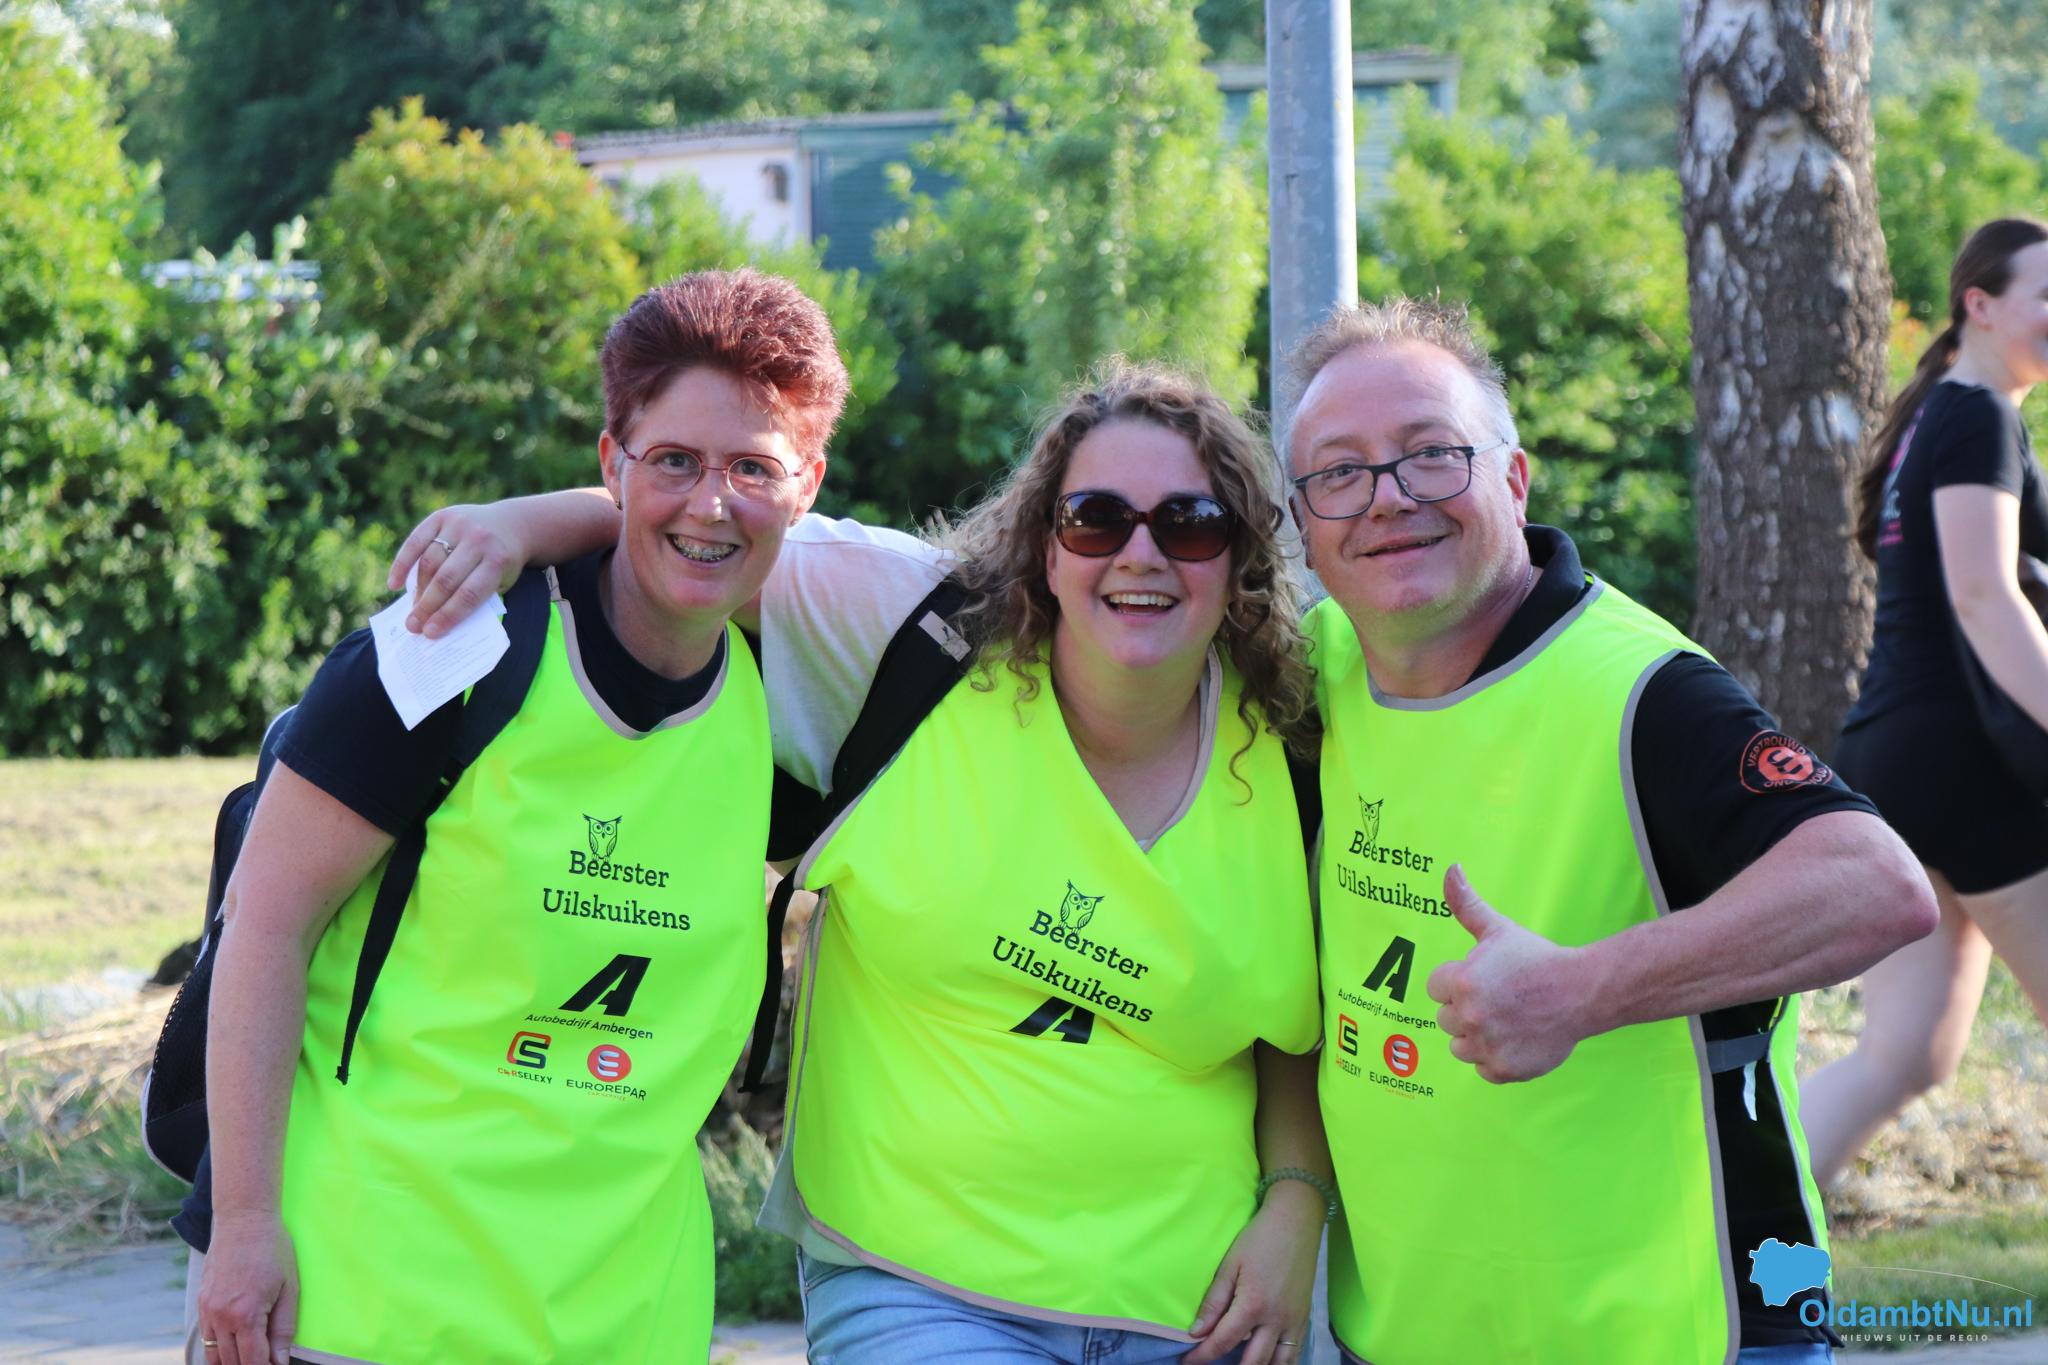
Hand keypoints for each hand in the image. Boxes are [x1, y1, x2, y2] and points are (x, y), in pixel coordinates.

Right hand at [196, 1212, 298, 1364]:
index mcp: (246, 1315)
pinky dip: (218, 1348)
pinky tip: (235, 1344)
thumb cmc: (272, 1250)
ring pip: (214, 1355)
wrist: (243, 1220)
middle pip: (231, 1362)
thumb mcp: (289, 1288)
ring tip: (252, 1355)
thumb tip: (280, 1361)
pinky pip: (206, 1337)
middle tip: (267, 1360)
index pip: (252, 1361)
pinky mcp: (201, 1303)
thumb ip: (284, 1328)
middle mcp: (221, 1317)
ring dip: (232, 1361)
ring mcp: (207, 1310)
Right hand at [387, 503, 527, 637]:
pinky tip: (395, 584)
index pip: (470, 593)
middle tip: (414, 626)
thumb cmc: (500, 563)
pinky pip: (415, 541)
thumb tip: (437, 621)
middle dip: (427, 607)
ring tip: (412, 611)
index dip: (448, 615)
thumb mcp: (500, 581)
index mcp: (498, 561)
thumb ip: (474, 596)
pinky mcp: (442, 515)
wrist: (512, 524)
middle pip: (446, 579)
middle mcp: (478, 541)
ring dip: (418, 590)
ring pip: (429, 562)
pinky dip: (402, 564)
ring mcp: (459, 525)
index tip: (431, 633)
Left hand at [1182, 1180, 1319, 1363]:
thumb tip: (1196, 1331)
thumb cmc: (1259, 1239)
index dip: (1202, 1356)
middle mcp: (1276, 1319)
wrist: (1296, 1222)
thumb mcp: (1230, 1265)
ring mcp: (1294, 1321)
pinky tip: (1267, 1361)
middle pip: (1252, 1362)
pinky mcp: (1305, 1318)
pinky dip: (1281, 1363)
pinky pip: (1295, 1352)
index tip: (1188, 1361)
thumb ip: (1214, 1301)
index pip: (1223, 1342)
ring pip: (1278, 1363)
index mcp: (1253, 1305)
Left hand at [1426, 864, 1586, 1082]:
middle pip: (1445, 1018)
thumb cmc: (1536, 958)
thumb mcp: (1498, 929)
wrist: (1582, 992)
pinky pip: (1481, 1068)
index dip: (1457, 982)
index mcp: (1462, 983)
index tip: (1484, 979)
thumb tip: (1450, 869)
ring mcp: (1487, 1046)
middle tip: (1499, 998)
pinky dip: (1495, 1057)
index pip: (1435, 988)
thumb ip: (1466, 903)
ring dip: (1476, 1036)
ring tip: (1506, 1018)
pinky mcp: (1503, 1070)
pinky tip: (1516, 1037)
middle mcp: (1470, 1017)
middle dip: (1466, 1008)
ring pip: (1459, 1046)